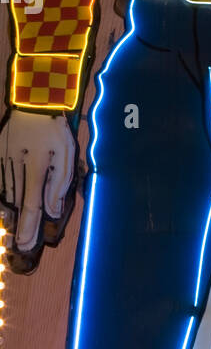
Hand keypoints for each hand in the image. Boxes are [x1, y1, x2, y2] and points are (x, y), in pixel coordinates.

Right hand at [0, 108, 76, 263]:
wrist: (32, 101)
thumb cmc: (54, 128)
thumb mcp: (66, 153)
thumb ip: (60, 184)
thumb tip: (53, 212)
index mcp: (35, 169)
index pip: (31, 206)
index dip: (28, 228)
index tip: (25, 245)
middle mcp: (15, 169)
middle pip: (15, 205)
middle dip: (17, 227)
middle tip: (19, 246)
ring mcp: (3, 162)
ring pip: (3, 196)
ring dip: (7, 215)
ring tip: (11, 233)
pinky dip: (1, 198)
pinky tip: (4, 209)